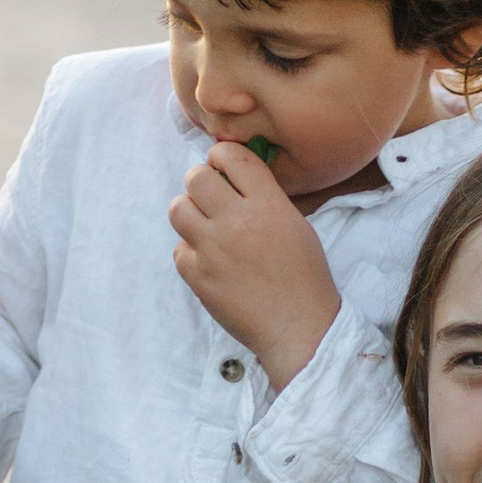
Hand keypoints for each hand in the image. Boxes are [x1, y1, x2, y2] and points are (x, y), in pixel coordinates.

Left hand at [169, 142, 340, 385]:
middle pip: (195, 177)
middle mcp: (237, 221)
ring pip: (178, 209)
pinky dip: (191, 253)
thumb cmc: (304, 277)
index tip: (222, 168)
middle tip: (210, 198)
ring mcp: (214, 249)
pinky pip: (179, 249)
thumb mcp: (296, 224)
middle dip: (200, 183)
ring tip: (206, 228)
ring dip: (190, 213)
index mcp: (268, 203)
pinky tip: (210, 262)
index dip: (221, 156)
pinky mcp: (198, 276)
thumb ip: (265, 197)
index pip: (231, 156)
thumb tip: (233, 178)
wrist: (299, 326)